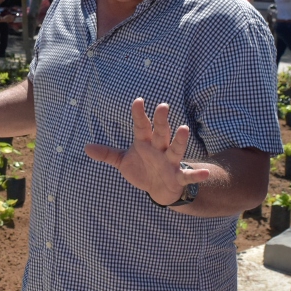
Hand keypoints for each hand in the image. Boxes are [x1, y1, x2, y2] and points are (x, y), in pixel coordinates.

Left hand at [84, 98, 209, 204]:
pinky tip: (204, 172)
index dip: (139, 114)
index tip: (138, 101)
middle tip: (163, 106)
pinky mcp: (178, 177)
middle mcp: (159, 149)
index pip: (142, 126)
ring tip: (184, 129)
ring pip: (175, 149)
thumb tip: (86, 147)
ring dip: (180, 140)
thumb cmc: (142, 169)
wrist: (159, 189)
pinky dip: (196, 174)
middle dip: (162, 121)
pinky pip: (188, 175)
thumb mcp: (123, 161)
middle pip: (161, 132)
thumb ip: (108, 153)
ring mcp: (170, 162)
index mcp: (145, 143)